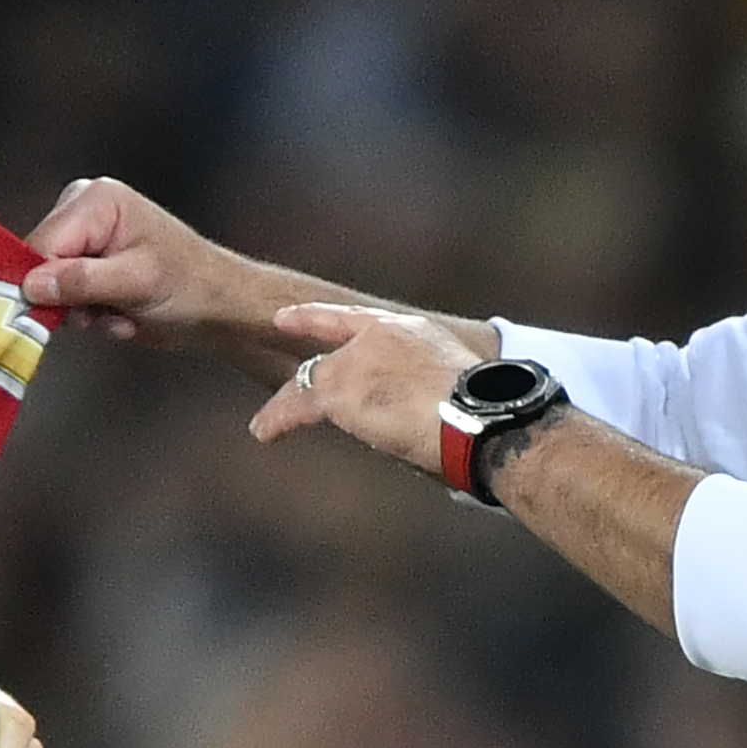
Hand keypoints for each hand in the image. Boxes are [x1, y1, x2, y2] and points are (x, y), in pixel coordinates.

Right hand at [21, 178, 245, 348]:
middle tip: (107, 311)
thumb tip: (33, 284)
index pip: (41, 242)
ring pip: (53, 287)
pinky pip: (68, 297)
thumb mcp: (136, 283)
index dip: (42, 283)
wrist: (219, 307)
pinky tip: (123, 314)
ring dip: (86, 312)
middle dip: (72, 299)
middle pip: (42, 264)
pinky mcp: (89, 264)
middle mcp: (85, 211)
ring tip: (124, 313)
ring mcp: (87, 238)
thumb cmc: (192, 285)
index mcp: (97, 200)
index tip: (59, 311)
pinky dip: (93, 314)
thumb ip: (82, 281)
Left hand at [247, 303, 473, 475]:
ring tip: (265, 424)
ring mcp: (355, 361)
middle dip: (302, 373)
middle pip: (326, 356)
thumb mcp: (456, 383)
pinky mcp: (339, 391)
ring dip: (285, 405)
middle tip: (283, 386)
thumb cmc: (482, 413)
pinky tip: (263, 431)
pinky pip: (296, 405)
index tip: (287, 316)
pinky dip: (277, 420)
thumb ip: (425, 387)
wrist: (479, 415)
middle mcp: (377, 337)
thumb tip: (418, 417)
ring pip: (306, 381)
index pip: (352, 318)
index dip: (316, 318)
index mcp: (409, 330)